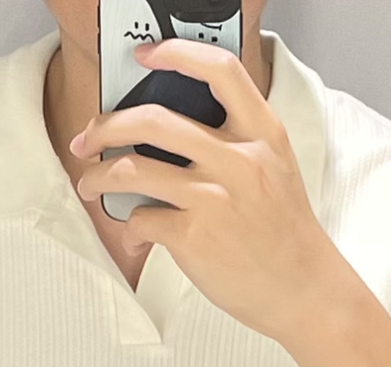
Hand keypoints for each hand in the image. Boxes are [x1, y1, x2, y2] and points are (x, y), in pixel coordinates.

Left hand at [69, 41, 340, 342]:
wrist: (302, 289)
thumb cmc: (282, 230)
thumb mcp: (273, 166)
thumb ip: (236, 137)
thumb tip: (172, 122)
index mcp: (262, 133)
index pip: (219, 71)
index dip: (176, 54)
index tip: (145, 56)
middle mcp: (238, 160)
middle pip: (153, 120)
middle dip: (106, 125)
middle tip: (88, 137)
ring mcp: (214, 199)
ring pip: (134, 170)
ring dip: (99, 176)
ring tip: (89, 183)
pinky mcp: (195, 238)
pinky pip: (142, 219)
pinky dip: (131, 227)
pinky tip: (137, 234)